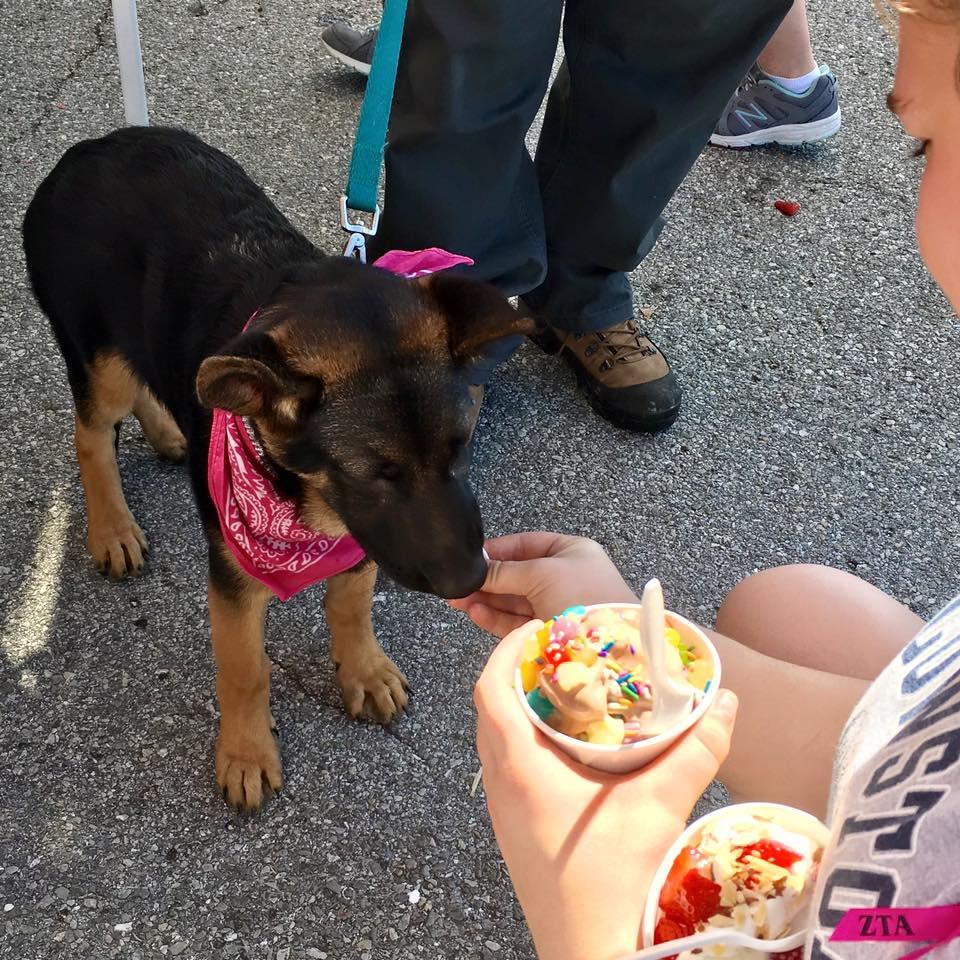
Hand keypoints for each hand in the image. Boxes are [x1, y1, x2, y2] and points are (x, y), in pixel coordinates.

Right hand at [450, 532, 637, 636]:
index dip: (498, 550)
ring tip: (458, 599)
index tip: (472, 557)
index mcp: (571, 552)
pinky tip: (475, 613)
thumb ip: (504, 570)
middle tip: (458, 583)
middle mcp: (565, 577)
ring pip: (514, 600)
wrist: (610, 645)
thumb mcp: (541, 573)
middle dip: (488, 578)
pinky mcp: (550, 633)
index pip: (526, 544)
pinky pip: (517, 621)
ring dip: (486, 599)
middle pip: (517, 573)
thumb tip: (476, 567)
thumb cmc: (586, 597)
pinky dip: (495, 617)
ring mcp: (557, 605)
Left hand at [475, 621, 738, 959]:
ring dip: (522, 711)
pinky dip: (528, 743)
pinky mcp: (514, 833)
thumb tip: (724, 704)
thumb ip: (696, 752)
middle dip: (520, 675)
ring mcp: (502, 812)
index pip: (490, 688)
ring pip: (497, 741)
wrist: (592, 955)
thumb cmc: (615, 881)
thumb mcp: (659, 806)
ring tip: (568, 697)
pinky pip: (507, 769)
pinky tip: (572, 753)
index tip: (539, 632)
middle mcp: (500, 785)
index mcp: (519, 768)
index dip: (508, 651)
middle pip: (491, 710)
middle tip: (561, 659)